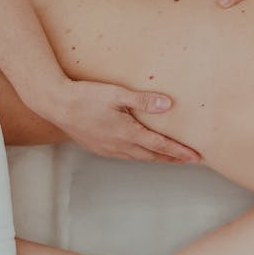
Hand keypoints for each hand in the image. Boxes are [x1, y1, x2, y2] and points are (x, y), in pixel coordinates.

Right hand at [43, 79, 201, 163]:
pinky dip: (140, 156)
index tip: (197, 157)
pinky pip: (126, 156)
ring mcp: (108, 149)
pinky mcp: (99, 148)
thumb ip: (143, 100)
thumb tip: (168, 105)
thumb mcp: (117, 94)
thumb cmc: (85, 96)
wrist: (56, 105)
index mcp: (127, 133)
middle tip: (191, 160)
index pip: (161, 145)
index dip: (180, 152)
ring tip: (171, 158)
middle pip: (153, 156)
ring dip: (157, 158)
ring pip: (140, 158)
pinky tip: (142, 152)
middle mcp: (120, 146)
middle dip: (174, 158)